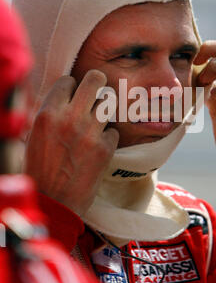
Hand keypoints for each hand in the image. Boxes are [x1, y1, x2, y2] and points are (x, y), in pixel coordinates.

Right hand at [24, 70, 118, 214]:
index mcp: (48, 113)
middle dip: (97, 84)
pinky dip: (108, 138)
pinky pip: (114, 131)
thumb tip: (65, 98)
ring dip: (104, 111)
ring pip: (109, 102)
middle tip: (96, 94)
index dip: (72, 87)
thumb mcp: (34, 135)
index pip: (68, 80)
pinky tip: (98, 147)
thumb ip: (50, 114)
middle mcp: (70, 118)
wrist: (53, 203)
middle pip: (96, 79)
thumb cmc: (40, 170)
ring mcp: (90, 132)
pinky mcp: (106, 148)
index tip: (74, 96)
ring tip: (97, 122)